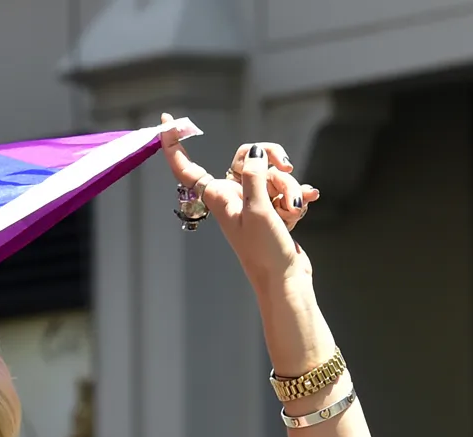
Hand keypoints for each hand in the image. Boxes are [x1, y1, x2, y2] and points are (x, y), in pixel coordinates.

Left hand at [159, 116, 316, 293]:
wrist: (284, 278)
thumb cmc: (264, 250)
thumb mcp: (258, 209)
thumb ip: (255, 176)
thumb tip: (255, 152)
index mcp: (218, 196)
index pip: (188, 167)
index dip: (175, 145)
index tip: (167, 122)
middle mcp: (232, 196)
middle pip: (249, 158)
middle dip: (272, 162)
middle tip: (287, 169)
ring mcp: (252, 202)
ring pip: (273, 174)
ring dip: (288, 189)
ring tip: (289, 212)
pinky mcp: (271, 209)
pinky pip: (286, 189)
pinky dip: (296, 196)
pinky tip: (305, 202)